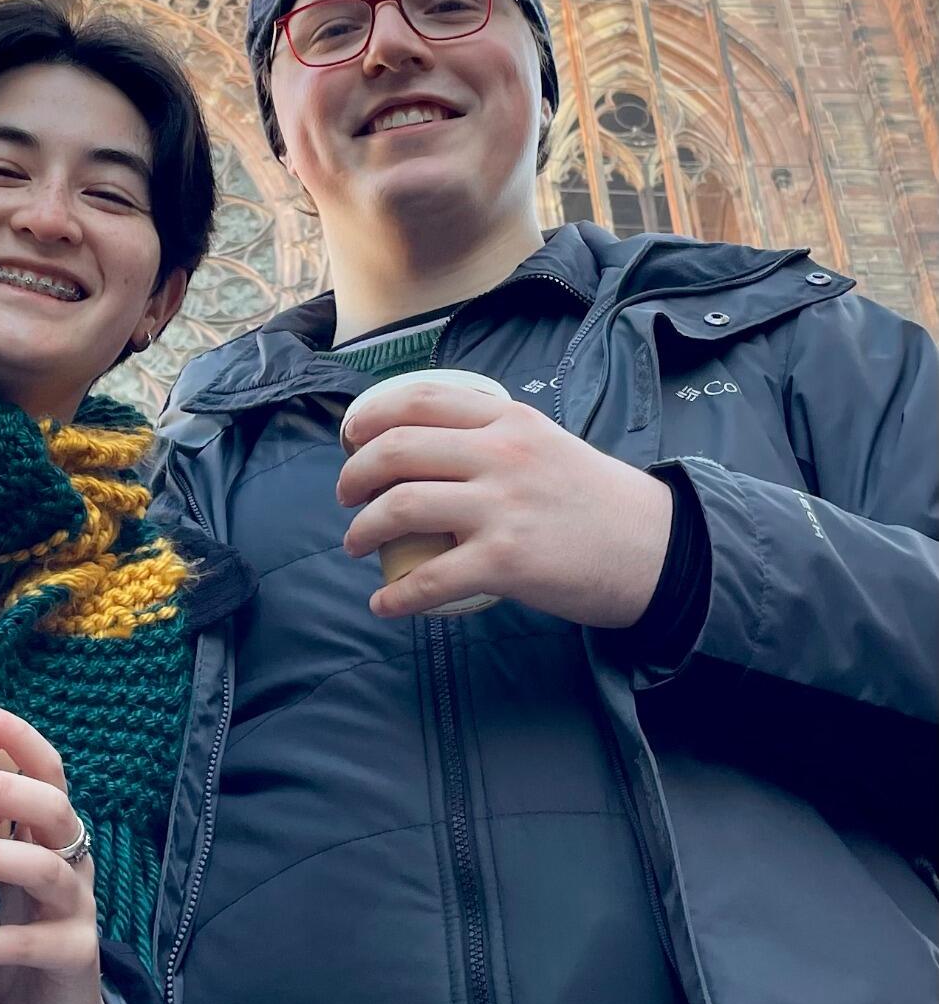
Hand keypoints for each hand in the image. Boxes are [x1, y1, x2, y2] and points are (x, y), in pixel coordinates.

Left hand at [334, 375, 673, 627]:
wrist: (658, 550)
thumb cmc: (598, 500)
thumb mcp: (546, 444)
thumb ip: (493, 440)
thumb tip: (431, 449)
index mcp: (507, 420)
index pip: (419, 399)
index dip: (369, 416)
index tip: (349, 437)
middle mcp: (500, 455)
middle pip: (397, 449)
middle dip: (354, 473)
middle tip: (345, 495)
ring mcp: (502, 507)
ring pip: (401, 507)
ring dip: (363, 528)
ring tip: (355, 543)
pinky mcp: (507, 561)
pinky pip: (430, 579)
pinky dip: (396, 595)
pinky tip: (384, 604)